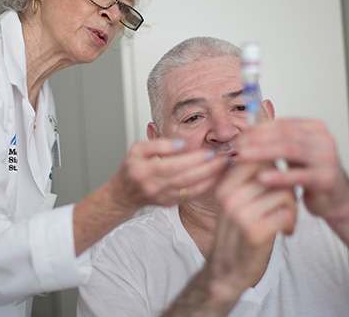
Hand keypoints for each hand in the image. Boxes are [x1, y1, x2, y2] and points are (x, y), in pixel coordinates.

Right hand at [109, 139, 229, 209]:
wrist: (124, 193)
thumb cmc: (132, 167)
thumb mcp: (137, 149)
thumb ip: (158, 144)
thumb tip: (181, 144)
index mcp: (143, 171)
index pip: (171, 165)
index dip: (192, 159)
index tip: (208, 152)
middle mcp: (153, 186)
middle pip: (185, 178)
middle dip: (207, 169)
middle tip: (223, 158)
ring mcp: (162, 197)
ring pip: (191, 189)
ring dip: (210, 178)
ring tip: (224, 166)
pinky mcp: (170, 203)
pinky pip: (191, 195)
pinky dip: (206, 187)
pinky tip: (216, 177)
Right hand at [209, 162, 296, 297]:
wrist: (227, 270)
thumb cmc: (238, 233)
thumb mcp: (236, 201)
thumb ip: (250, 179)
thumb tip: (272, 150)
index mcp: (225, 186)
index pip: (256, 157)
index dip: (276, 162)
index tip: (285, 175)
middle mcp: (230, 197)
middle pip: (272, 174)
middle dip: (287, 185)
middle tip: (289, 201)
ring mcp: (241, 215)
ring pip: (283, 194)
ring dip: (292, 208)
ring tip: (288, 219)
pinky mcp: (255, 232)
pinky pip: (287, 214)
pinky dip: (292, 222)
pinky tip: (286, 231)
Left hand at [236, 119, 348, 219]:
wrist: (335, 199)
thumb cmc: (312, 175)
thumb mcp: (294, 153)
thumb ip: (276, 141)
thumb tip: (247, 132)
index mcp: (315, 129)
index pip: (283, 123)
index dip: (259, 128)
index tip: (240, 135)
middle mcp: (324, 140)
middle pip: (285, 134)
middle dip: (257, 139)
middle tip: (238, 145)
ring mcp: (327, 159)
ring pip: (290, 150)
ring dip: (263, 153)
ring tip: (243, 156)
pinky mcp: (326, 179)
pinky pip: (298, 176)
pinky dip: (278, 176)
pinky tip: (261, 177)